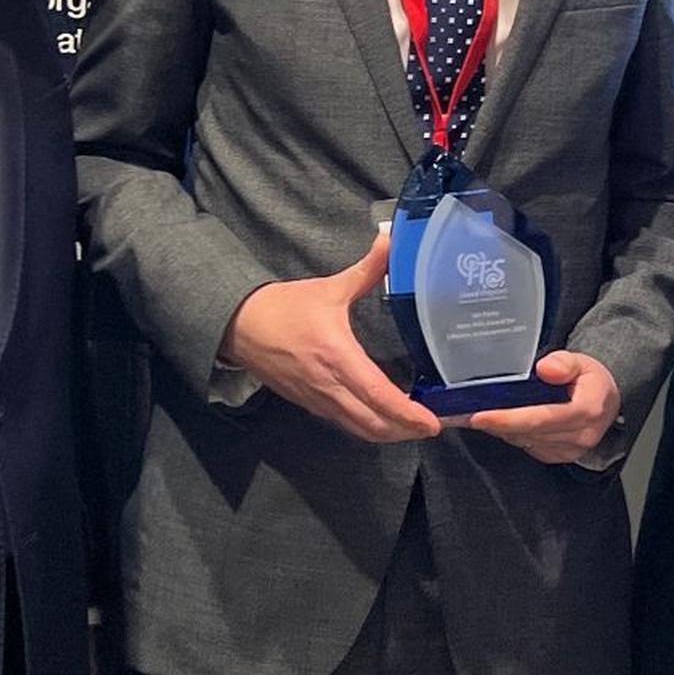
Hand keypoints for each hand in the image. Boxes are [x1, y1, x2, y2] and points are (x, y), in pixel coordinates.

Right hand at [219, 233, 439, 443]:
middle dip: (406, 430)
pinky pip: (345, 424)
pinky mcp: (309, 405)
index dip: (407, 414)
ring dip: (389, 433)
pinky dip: (368, 426)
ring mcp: (318, 400)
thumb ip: (366, 270)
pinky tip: (383, 417)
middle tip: (433, 425)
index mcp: (337, 356)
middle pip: (374, 424)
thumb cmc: (285, 308)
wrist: (240, 326)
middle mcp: (329, 386)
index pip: (378, 395)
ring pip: (360, 429)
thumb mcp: (329, 288)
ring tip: (414, 426)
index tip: (431, 422)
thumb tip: (390, 241)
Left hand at [462, 352, 620, 462]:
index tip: (479, 416)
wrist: (607, 402)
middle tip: (464, 414)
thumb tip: (545, 369)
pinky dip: (512, 434)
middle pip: (528, 433)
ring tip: (479, 414)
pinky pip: (529, 447)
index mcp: (586, 410)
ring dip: (501, 429)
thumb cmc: (592, 381)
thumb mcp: (583, 361)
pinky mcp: (560, 456)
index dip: (506, 419)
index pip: (540, 418)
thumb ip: (564, 362)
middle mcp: (580, 435)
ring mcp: (570, 450)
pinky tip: (502, 421)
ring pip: (525, 441)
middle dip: (496, 424)